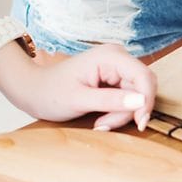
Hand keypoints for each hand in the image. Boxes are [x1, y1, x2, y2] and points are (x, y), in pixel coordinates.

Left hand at [0, 44, 156, 131]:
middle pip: (142, 87)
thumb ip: (110, 100)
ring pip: (137, 95)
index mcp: (110, 56)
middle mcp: (118, 57)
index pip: (143, 76)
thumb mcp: (78, 100)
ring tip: (100, 123)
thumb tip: (141, 101)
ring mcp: (117, 67)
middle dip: (129, 110)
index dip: (146, 100)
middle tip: (106, 125)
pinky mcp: (116, 78)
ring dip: (122, 114)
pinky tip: (102, 118)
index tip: (140, 123)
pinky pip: (129, 98)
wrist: (34, 91)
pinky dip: (119, 112)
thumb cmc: (50, 92)